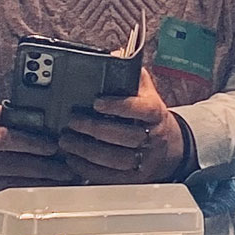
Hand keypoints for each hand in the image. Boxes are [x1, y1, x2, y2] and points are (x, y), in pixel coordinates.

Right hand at [0, 108, 71, 205]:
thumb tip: (17, 108)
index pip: (6, 140)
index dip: (31, 143)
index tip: (52, 145)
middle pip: (12, 165)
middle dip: (43, 166)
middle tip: (67, 166)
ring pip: (10, 184)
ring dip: (38, 182)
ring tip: (62, 180)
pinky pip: (3, 197)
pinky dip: (24, 194)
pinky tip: (42, 192)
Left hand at [59, 67, 185, 183]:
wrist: (167, 145)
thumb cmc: (148, 114)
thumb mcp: (145, 91)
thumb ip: (131, 74)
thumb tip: (116, 55)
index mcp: (155, 113)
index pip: (141, 109)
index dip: (119, 106)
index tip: (96, 102)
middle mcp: (152, 137)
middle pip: (126, 136)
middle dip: (96, 129)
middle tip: (72, 121)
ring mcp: (144, 160)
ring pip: (115, 159)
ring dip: (87, 151)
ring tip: (67, 141)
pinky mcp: (133, 179)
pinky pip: (109, 177)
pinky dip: (88, 169)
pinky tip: (72, 160)